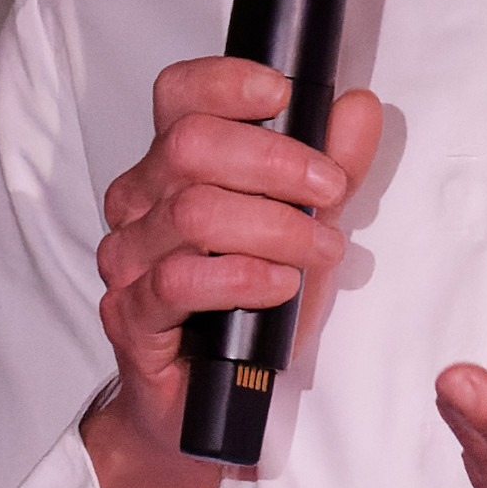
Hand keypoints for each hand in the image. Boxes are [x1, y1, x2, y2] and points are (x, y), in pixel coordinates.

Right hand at [82, 59, 385, 487]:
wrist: (203, 405)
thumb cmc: (248, 312)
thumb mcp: (306, 231)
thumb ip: (331, 168)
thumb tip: (358, 108)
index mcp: (169, 168)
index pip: (178, 97)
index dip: (225, 82)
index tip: (281, 93)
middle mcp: (138, 204)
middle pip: (191, 146)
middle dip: (275, 161)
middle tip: (328, 194)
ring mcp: (128, 260)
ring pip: (194, 212)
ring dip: (274, 227)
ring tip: (317, 251)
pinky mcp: (131, 317)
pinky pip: (180, 281)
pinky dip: (241, 277)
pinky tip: (277, 287)